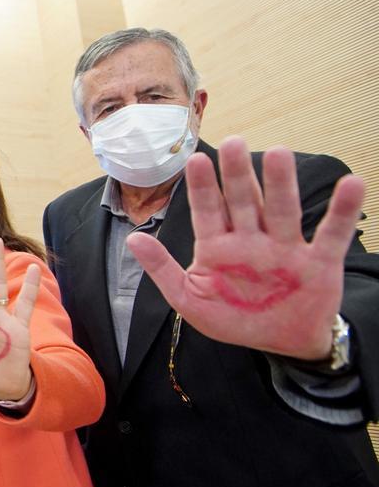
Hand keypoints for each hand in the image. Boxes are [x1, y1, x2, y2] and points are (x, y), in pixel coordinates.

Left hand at [126, 136, 364, 360]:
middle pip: (244, 202)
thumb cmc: (231, 318)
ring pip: (282, 210)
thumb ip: (161, 268)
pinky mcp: (318, 262)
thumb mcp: (188, 298)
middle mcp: (251, 240)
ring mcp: (285, 249)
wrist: (278, 343)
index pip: (207, 210)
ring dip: (280, 184)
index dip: (202, 187)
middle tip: (234, 143)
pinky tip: (352, 183)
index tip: (195, 160)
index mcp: (218, 246)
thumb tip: (133, 238)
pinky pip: (332, 234)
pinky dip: (342, 211)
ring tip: (279, 153)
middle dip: (238, 175)